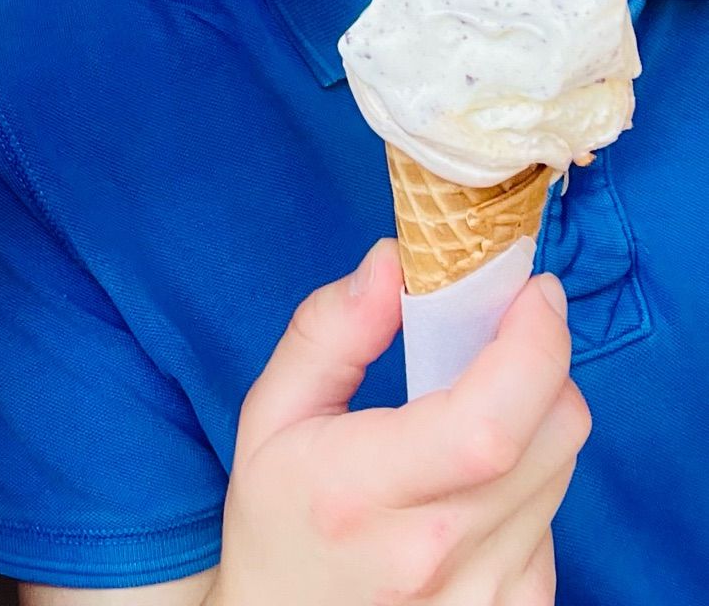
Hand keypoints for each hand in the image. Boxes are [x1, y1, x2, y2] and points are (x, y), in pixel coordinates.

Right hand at [215, 239, 589, 605]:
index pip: (485, 426)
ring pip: (561, 470)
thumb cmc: (279, 520)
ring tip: (473, 409)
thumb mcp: (270, 414)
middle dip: (545, 363)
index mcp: (359, 492)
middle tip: (505, 332)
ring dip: (537, 417)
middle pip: (548, 438)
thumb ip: (328, 332)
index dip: (532, 349)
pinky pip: (555, 518)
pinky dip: (532, 476)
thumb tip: (392, 261)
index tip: (536, 292)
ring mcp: (483, 596)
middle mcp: (432, 555)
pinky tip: (475, 479)